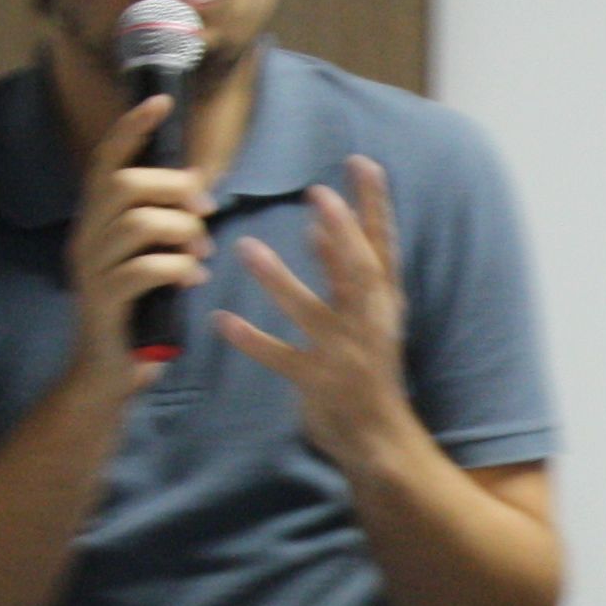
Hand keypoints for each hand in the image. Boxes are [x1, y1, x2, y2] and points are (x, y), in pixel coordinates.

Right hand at [66, 92, 210, 381]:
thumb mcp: (153, 257)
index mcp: (96, 221)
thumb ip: (166, 224)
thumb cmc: (140, 312)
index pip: (106, 161)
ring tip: (201, 252)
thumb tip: (198, 189)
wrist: (109, 374)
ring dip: (182, 231)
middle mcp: (85, 237)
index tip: (160, 101)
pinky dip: (177, 268)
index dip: (131, 129)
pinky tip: (193, 278)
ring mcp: (90, 269)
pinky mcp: (103, 302)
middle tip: (205, 211)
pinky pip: (143, 269)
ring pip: (136, 223)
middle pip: (125, 185)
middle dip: (173, 189)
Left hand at [218, 154, 418, 472]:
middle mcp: (370, 325)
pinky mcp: (317, 385)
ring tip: (246, 247)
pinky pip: (281, 359)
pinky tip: (222, 319)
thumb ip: (341, 275)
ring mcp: (344, 356)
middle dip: (342, 234)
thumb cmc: (370, 371)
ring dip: (280, 280)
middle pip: (359, 273)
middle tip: (318, 193)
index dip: (375, 206)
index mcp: (384, 306)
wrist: (381, 440)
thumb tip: (319, 228)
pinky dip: (252, 340)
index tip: (362, 164)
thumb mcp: (366, 318)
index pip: (383, 248)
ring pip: (312, 313)